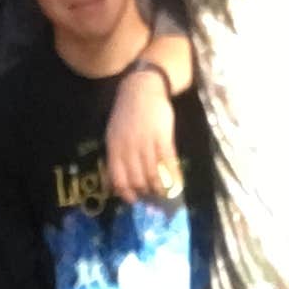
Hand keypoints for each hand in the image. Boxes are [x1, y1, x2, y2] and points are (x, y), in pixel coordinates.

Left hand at [106, 69, 179, 204]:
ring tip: (161, 191)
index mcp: (114, 147)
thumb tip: (114, 184)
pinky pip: (167, 162)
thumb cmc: (126, 114)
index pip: (118, 178)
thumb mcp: (113, 134)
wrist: (141, 89)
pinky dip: (172, 176)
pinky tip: (175, 183)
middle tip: (150, 195)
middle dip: (144, 192)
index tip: (133, 200)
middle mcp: (129, 147)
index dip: (125, 193)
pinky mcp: (163, 138)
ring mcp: (146, 143)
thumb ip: (114, 158)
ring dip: (158, 187)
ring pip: (152, 174)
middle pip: (136, 179)